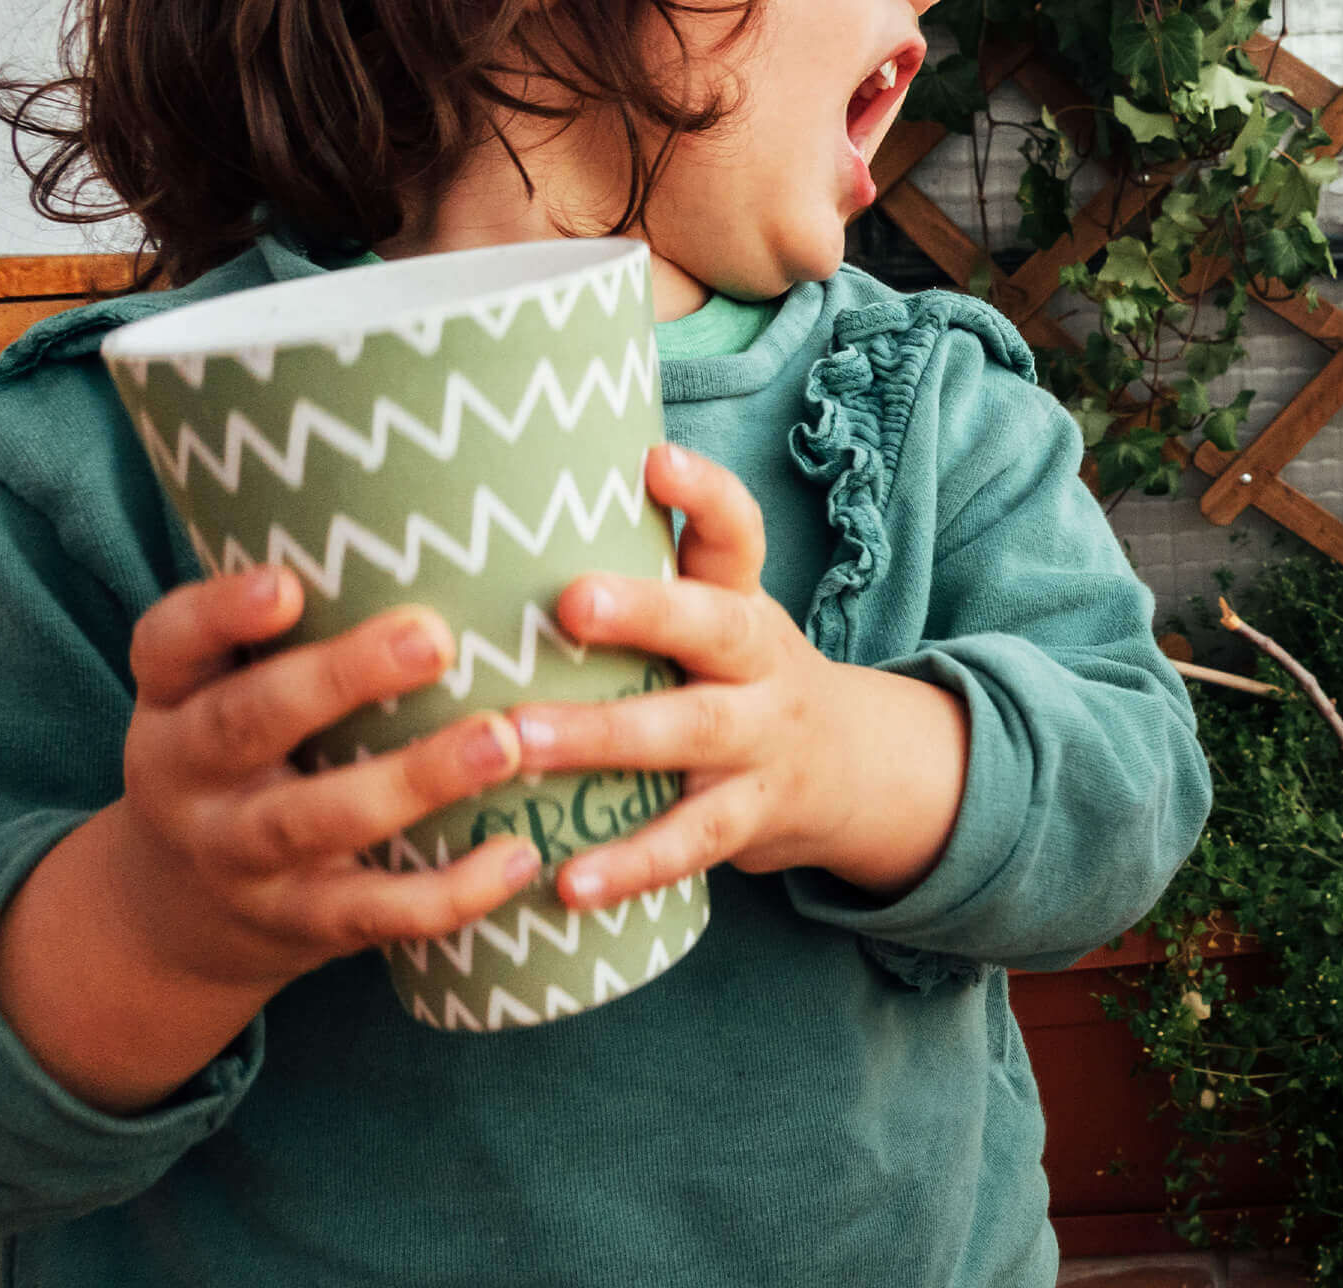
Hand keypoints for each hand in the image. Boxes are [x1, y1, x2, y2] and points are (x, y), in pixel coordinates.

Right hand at [0, 563, 546, 1112]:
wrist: (183, 911)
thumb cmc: (253, 749)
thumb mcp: (232, 683)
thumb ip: (306, 616)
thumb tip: (439, 498)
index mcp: (172, 698)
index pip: (168, 643)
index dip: (218, 613)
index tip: (286, 583)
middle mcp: (189, 776)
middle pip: (246, 725)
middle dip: (339, 681)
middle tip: (433, 636)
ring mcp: (240, 857)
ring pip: (315, 820)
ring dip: (412, 781)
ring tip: (502, 741)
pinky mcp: (299, 923)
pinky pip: (372, 912)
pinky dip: (447, 894)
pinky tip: (518, 856)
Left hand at [508, 444, 969, 912]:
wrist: (850, 773)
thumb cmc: (737, 681)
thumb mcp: (717, 619)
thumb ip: (638, 581)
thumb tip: (492, 515)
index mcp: (742, 603)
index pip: (739, 535)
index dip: (705, 495)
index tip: (655, 458)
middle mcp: (760, 665)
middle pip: (715, 628)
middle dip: (648, 611)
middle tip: (571, 600)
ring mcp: (761, 743)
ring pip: (691, 733)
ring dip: (607, 736)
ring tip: (525, 740)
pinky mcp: (750, 819)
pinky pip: (690, 842)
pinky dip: (630, 865)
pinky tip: (567, 883)